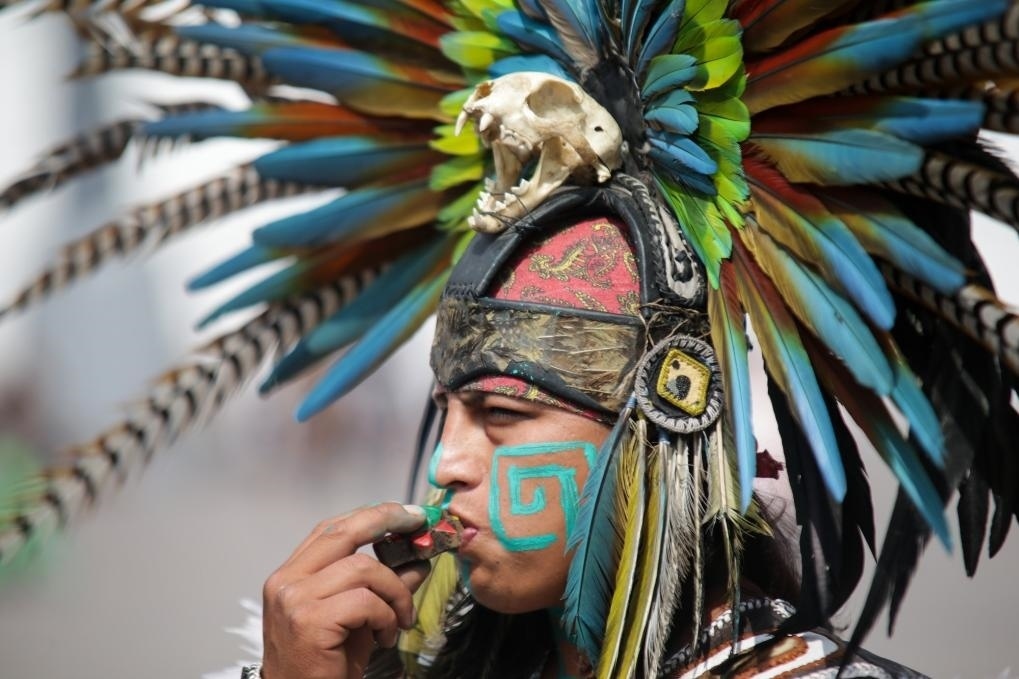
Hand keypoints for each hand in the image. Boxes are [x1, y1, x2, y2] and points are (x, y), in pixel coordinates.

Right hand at [261, 503, 431, 678]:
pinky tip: (386, 637)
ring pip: (363, 568)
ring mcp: (295, 600)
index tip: (405, 512)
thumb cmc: (327, 663)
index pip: (332, 528)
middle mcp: (286, 581)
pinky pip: (366, 601)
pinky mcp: (309, 621)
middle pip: (343, 532)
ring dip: (395, 592)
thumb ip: (383, 586)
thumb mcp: (360, 617)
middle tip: (419, 525)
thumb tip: (419, 559)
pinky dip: (387, 617)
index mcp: (291, 575)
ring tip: (401, 619)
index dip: (371, 514)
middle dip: (388, 519)